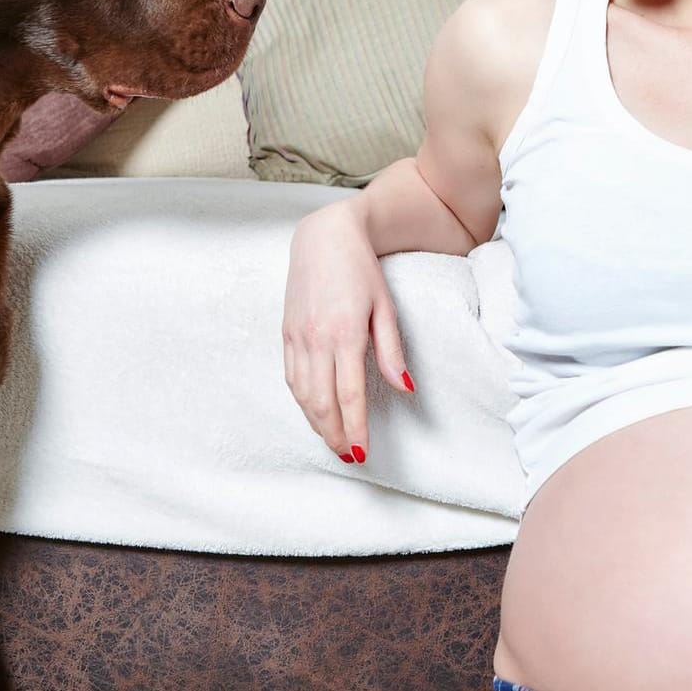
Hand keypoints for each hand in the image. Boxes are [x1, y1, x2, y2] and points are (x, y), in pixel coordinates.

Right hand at [280, 202, 414, 464]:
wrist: (324, 236)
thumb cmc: (361, 269)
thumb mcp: (386, 307)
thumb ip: (392, 351)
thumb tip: (405, 389)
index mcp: (345, 333)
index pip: (350, 394)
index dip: (355, 427)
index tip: (362, 451)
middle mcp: (316, 339)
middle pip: (322, 402)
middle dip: (334, 434)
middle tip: (349, 456)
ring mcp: (297, 337)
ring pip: (302, 394)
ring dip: (316, 423)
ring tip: (333, 441)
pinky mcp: (286, 333)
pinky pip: (291, 377)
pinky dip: (302, 401)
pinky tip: (314, 412)